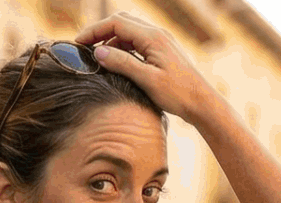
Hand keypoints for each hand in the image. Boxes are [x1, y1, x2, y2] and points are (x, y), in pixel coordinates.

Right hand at [75, 13, 222, 123]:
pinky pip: (137, 41)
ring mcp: (161, 41)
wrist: (202, 103)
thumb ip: (122, 63)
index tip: (78, 43)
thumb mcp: (147, 80)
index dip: (94, 31)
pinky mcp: (162, 50)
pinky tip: (116, 62)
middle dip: (100, 31)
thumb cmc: (178, 93)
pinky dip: (122, 47)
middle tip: (84, 46)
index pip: (116, 23)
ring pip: (128, 31)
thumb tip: (98, 52)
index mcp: (153, 37)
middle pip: (121, 21)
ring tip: (97, 57)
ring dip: (111, 40)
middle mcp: (157, 34)